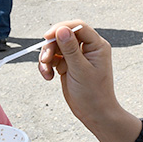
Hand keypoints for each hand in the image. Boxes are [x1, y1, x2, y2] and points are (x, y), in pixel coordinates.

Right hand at [38, 21, 141, 141]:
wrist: (94, 114)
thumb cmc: (93, 94)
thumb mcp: (80, 70)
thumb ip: (70, 49)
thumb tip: (62, 29)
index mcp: (97, 46)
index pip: (78, 27)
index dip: (61, 28)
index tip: (47, 36)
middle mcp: (87, 48)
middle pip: (63, 36)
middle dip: (51, 47)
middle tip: (45, 60)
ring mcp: (77, 56)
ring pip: (56, 47)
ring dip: (47, 58)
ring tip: (46, 72)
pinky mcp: (68, 65)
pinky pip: (53, 58)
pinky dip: (47, 66)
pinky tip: (48, 76)